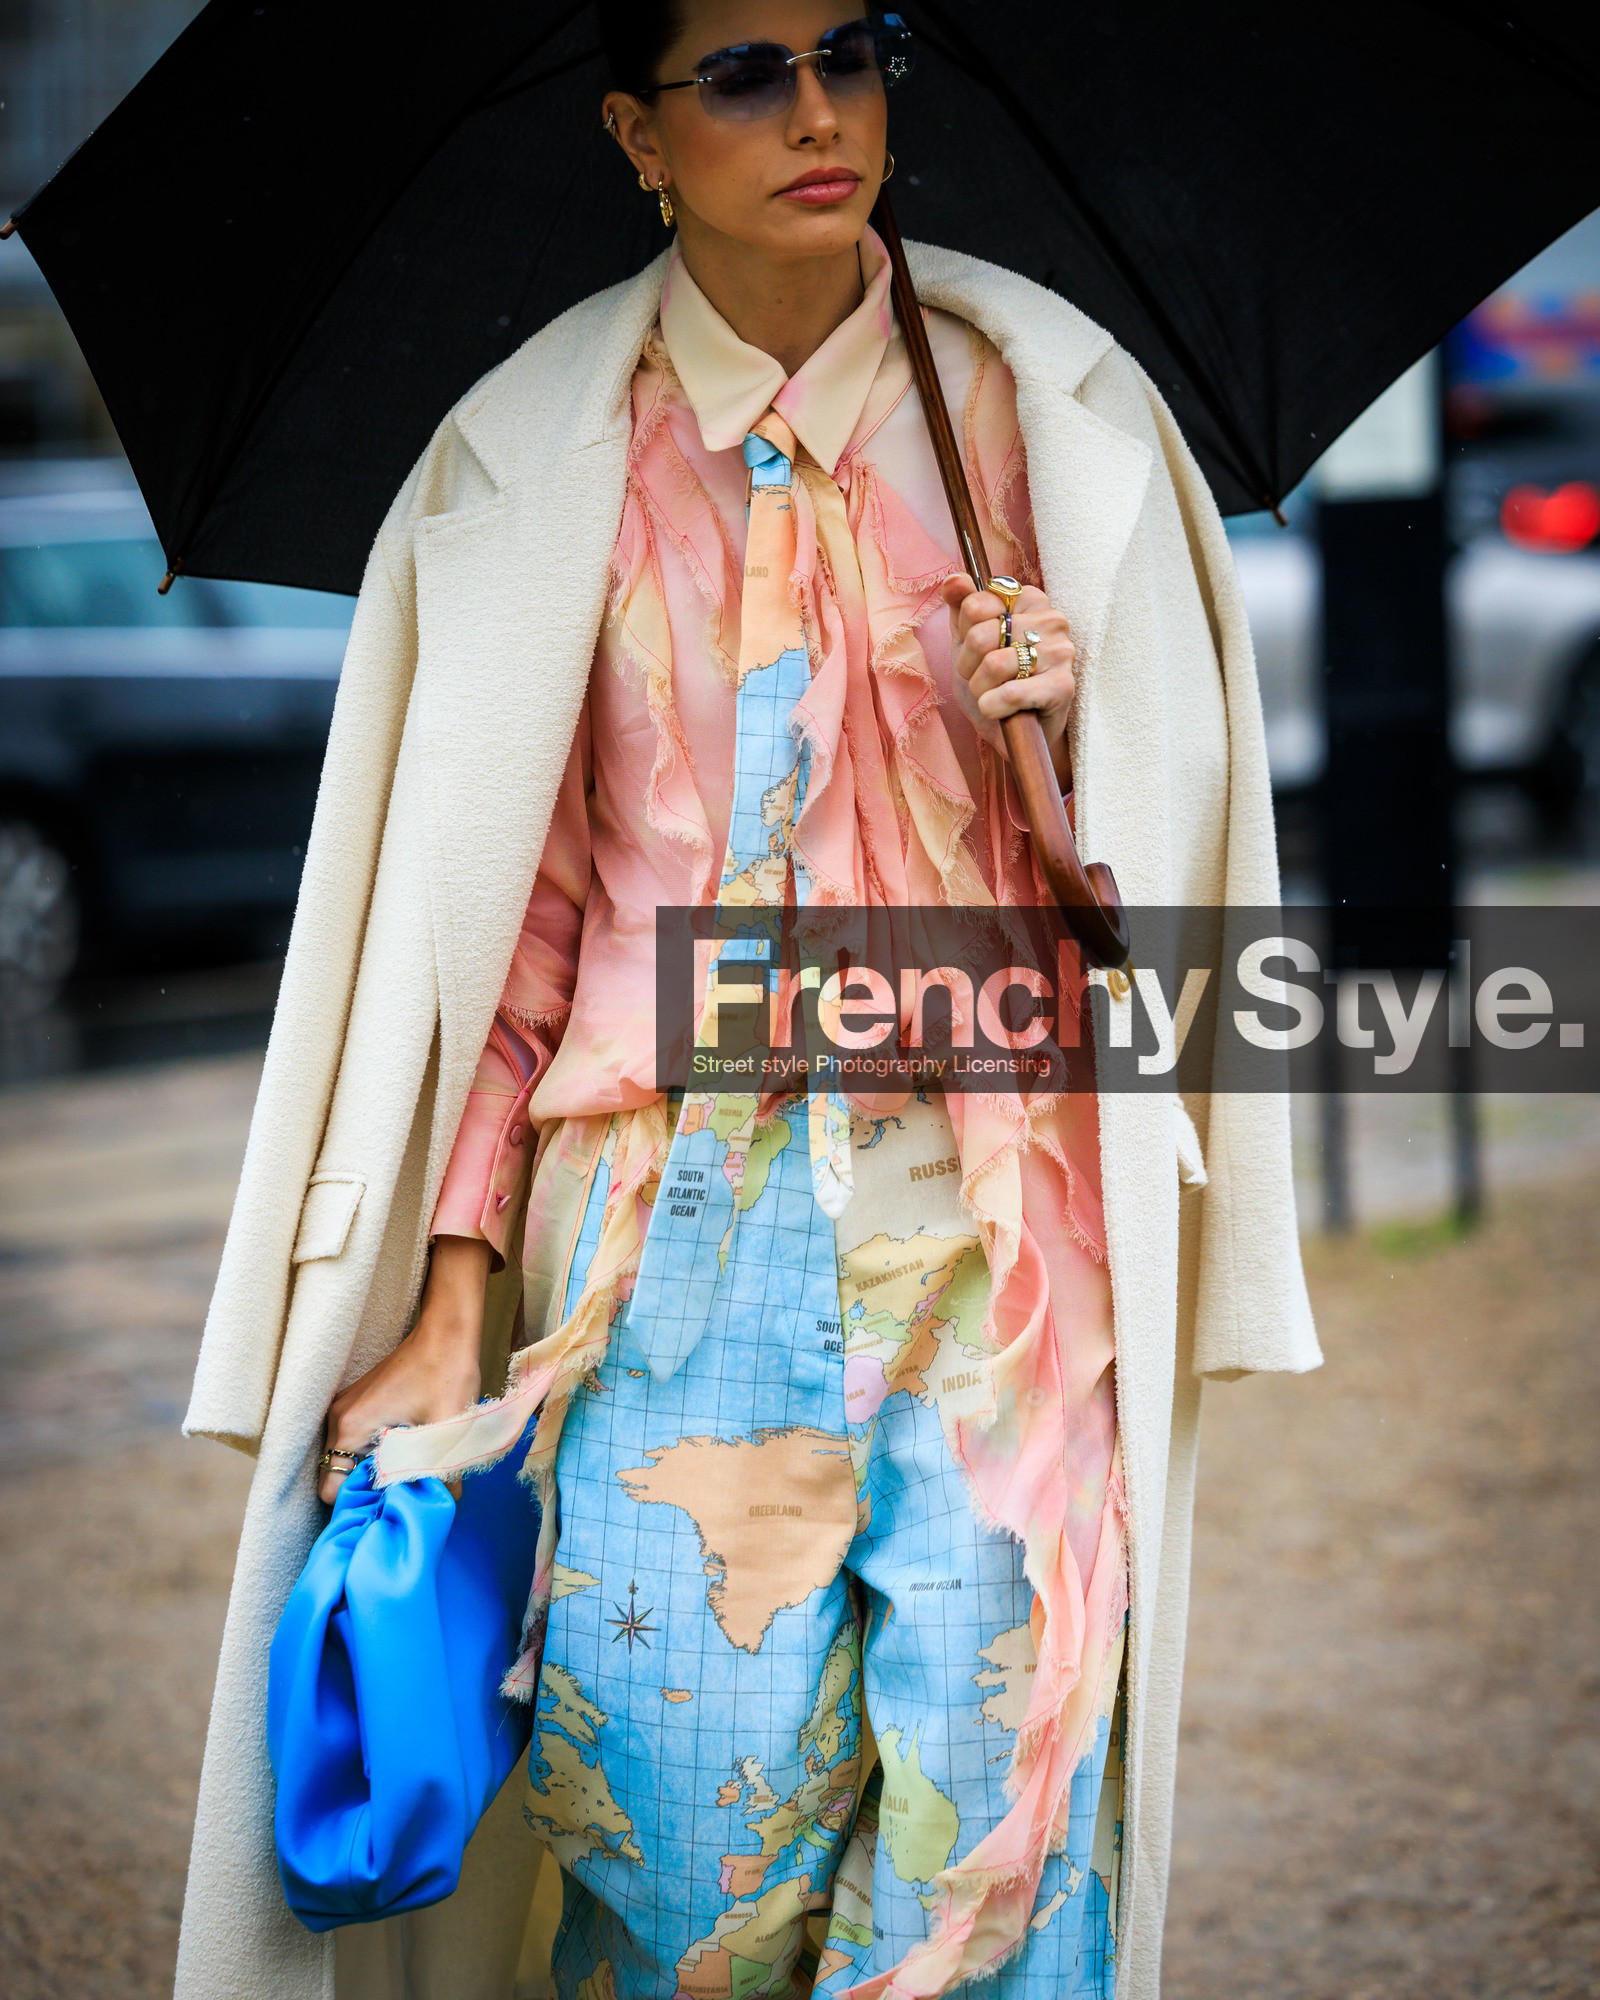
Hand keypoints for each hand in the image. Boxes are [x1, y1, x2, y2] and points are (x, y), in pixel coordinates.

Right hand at [318, 1235, 490, 1501]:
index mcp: (349, 1426)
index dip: (359, 1507)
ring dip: (373, 1472)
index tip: (388, 1510)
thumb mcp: (449, 1431)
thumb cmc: (446, 1373)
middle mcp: (337, 1418)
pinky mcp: (358, 1403)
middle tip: (401, 1498)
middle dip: (367, 1492)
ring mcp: (345, 1408)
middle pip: (337, 1477)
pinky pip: (356, 1441)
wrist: (447, 1330)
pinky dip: (375, 1454)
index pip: (331, 1490)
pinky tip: (405, 1454)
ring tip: (406, 1477)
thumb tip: (441, 1508)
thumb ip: (443, 1476)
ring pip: (347, 1460)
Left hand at [942, 575, 1076, 785]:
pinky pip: (1012, 692)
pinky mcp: (1064, 686)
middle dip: (969, 666)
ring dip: (980, 689)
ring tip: (993, 695)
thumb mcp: (967, 641)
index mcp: (1030, 599)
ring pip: (994, 663)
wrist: (1014, 732)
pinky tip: (998, 710)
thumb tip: (954, 578)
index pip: (976, 604)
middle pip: (981, 634)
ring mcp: (1062, 652)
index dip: (965, 635)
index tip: (978, 651)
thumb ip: (961, 606)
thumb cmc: (993, 682)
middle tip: (983, 679)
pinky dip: (993, 706)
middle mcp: (1052, 619)